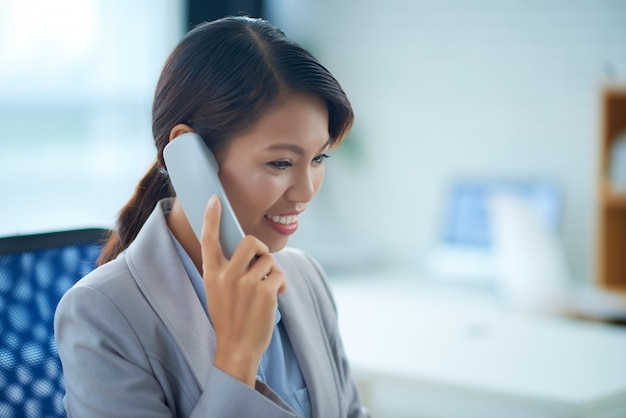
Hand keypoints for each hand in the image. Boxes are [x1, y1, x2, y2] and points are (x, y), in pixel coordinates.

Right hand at [200, 195, 286, 386]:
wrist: (237, 348)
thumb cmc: (230, 318)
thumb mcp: (217, 292)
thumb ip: (226, 271)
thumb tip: (247, 250)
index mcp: (212, 274)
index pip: (208, 239)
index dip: (211, 217)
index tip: (215, 199)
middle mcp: (226, 275)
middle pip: (250, 241)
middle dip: (262, 249)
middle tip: (263, 260)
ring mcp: (245, 283)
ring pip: (268, 260)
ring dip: (273, 272)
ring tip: (268, 288)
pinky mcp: (264, 292)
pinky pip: (279, 275)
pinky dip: (281, 284)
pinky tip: (276, 296)